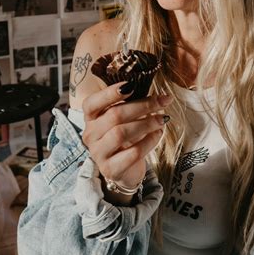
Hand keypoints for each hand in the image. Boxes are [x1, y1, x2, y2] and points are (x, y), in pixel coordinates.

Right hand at [81, 81, 171, 196]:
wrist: (126, 169)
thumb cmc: (126, 137)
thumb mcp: (124, 118)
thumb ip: (132, 104)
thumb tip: (158, 95)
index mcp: (91, 118)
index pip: (92, 103)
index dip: (110, 93)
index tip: (132, 84)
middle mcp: (90, 135)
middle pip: (114, 115)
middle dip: (142, 106)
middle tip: (162, 101)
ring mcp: (98, 153)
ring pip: (121, 133)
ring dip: (147, 123)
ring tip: (163, 119)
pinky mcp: (111, 169)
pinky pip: (133, 152)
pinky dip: (149, 141)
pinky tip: (158, 134)